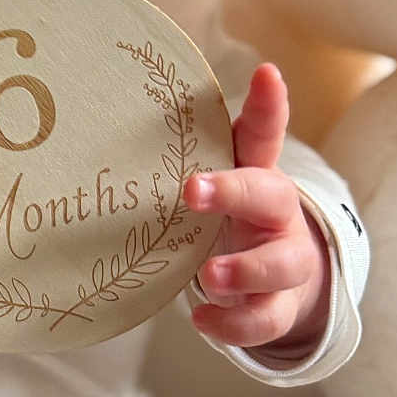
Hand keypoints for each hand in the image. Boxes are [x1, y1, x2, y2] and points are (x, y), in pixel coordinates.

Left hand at [183, 63, 329, 353]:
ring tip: (209, 277)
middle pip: (270, 194)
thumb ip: (182, 153)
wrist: (278, 279)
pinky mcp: (280, 305)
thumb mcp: (215, 180)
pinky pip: (265, 318)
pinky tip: (203, 321)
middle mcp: (277, 213)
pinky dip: (234, 324)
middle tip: (191, 190)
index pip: (263, 134)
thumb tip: (112, 109)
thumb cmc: (231, 216)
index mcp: (256, 174)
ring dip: (244, 270)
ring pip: (282, 265)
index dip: (268, 106)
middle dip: (232, 191)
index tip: (267, 72)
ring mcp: (284, 260)